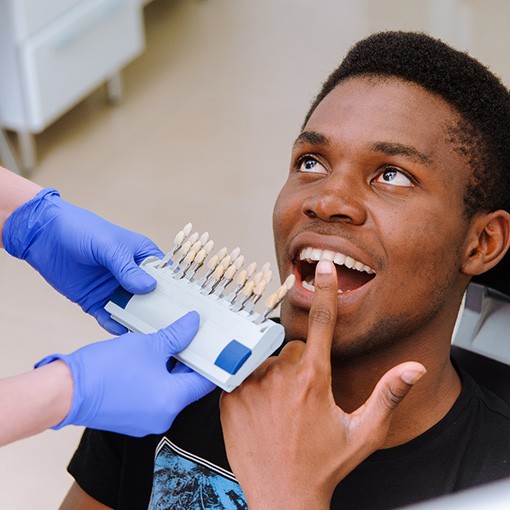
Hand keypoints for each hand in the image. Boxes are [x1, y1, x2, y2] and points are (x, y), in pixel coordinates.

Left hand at [2, 188, 162, 333]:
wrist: (44, 236)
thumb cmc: (82, 230)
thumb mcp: (109, 246)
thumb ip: (128, 268)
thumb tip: (149, 288)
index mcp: (143, 256)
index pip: (166, 276)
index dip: (176, 291)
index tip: (187, 308)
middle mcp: (133, 275)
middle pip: (152, 298)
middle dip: (159, 311)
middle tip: (169, 328)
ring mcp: (115, 290)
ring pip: (133, 311)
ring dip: (138, 322)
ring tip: (148, 336)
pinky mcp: (96, 301)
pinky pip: (109, 318)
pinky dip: (115, 326)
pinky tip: (121, 332)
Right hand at [35, 311, 215, 436]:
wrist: (65, 391)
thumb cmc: (105, 370)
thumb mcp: (148, 345)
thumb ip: (176, 335)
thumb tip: (193, 324)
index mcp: (172, 401)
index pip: (204, 381)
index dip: (210, 361)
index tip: (213, 347)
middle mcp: (163, 417)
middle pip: (187, 386)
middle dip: (187, 361)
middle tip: (188, 338)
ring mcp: (146, 421)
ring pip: (168, 390)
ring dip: (170, 369)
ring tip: (167, 344)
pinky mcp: (131, 419)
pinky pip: (152, 397)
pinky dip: (155, 379)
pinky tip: (149, 359)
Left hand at [220, 260, 425, 509]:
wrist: (282, 495)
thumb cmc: (324, 465)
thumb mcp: (364, 432)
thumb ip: (388, 395)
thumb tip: (413, 370)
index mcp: (314, 378)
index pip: (322, 322)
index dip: (325, 291)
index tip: (322, 267)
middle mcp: (280, 376)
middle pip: (293, 347)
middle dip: (301, 363)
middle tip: (303, 398)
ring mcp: (251, 385)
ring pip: (268, 361)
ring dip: (276, 376)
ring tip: (282, 410)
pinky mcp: (230, 396)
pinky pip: (245, 374)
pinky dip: (254, 385)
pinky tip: (263, 411)